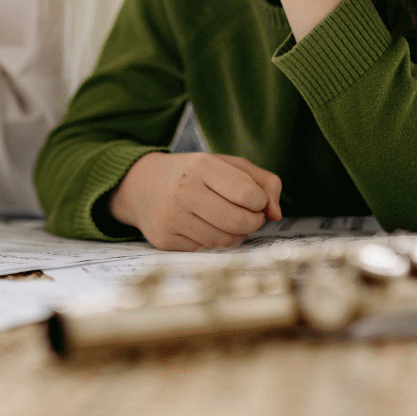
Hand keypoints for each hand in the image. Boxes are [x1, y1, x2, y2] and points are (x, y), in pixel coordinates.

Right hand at [109, 151, 282, 250]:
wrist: (140, 185)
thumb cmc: (193, 174)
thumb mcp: (227, 165)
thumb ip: (263, 182)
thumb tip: (276, 214)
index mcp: (202, 166)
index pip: (248, 193)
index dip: (260, 202)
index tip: (254, 200)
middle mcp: (183, 191)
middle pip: (239, 221)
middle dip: (253, 222)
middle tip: (249, 216)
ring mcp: (171, 217)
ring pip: (225, 241)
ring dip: (236, 235)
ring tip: (229, 222)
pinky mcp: (164, 239)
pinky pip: (205, 250)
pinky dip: (213, 242)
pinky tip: (206, 228)